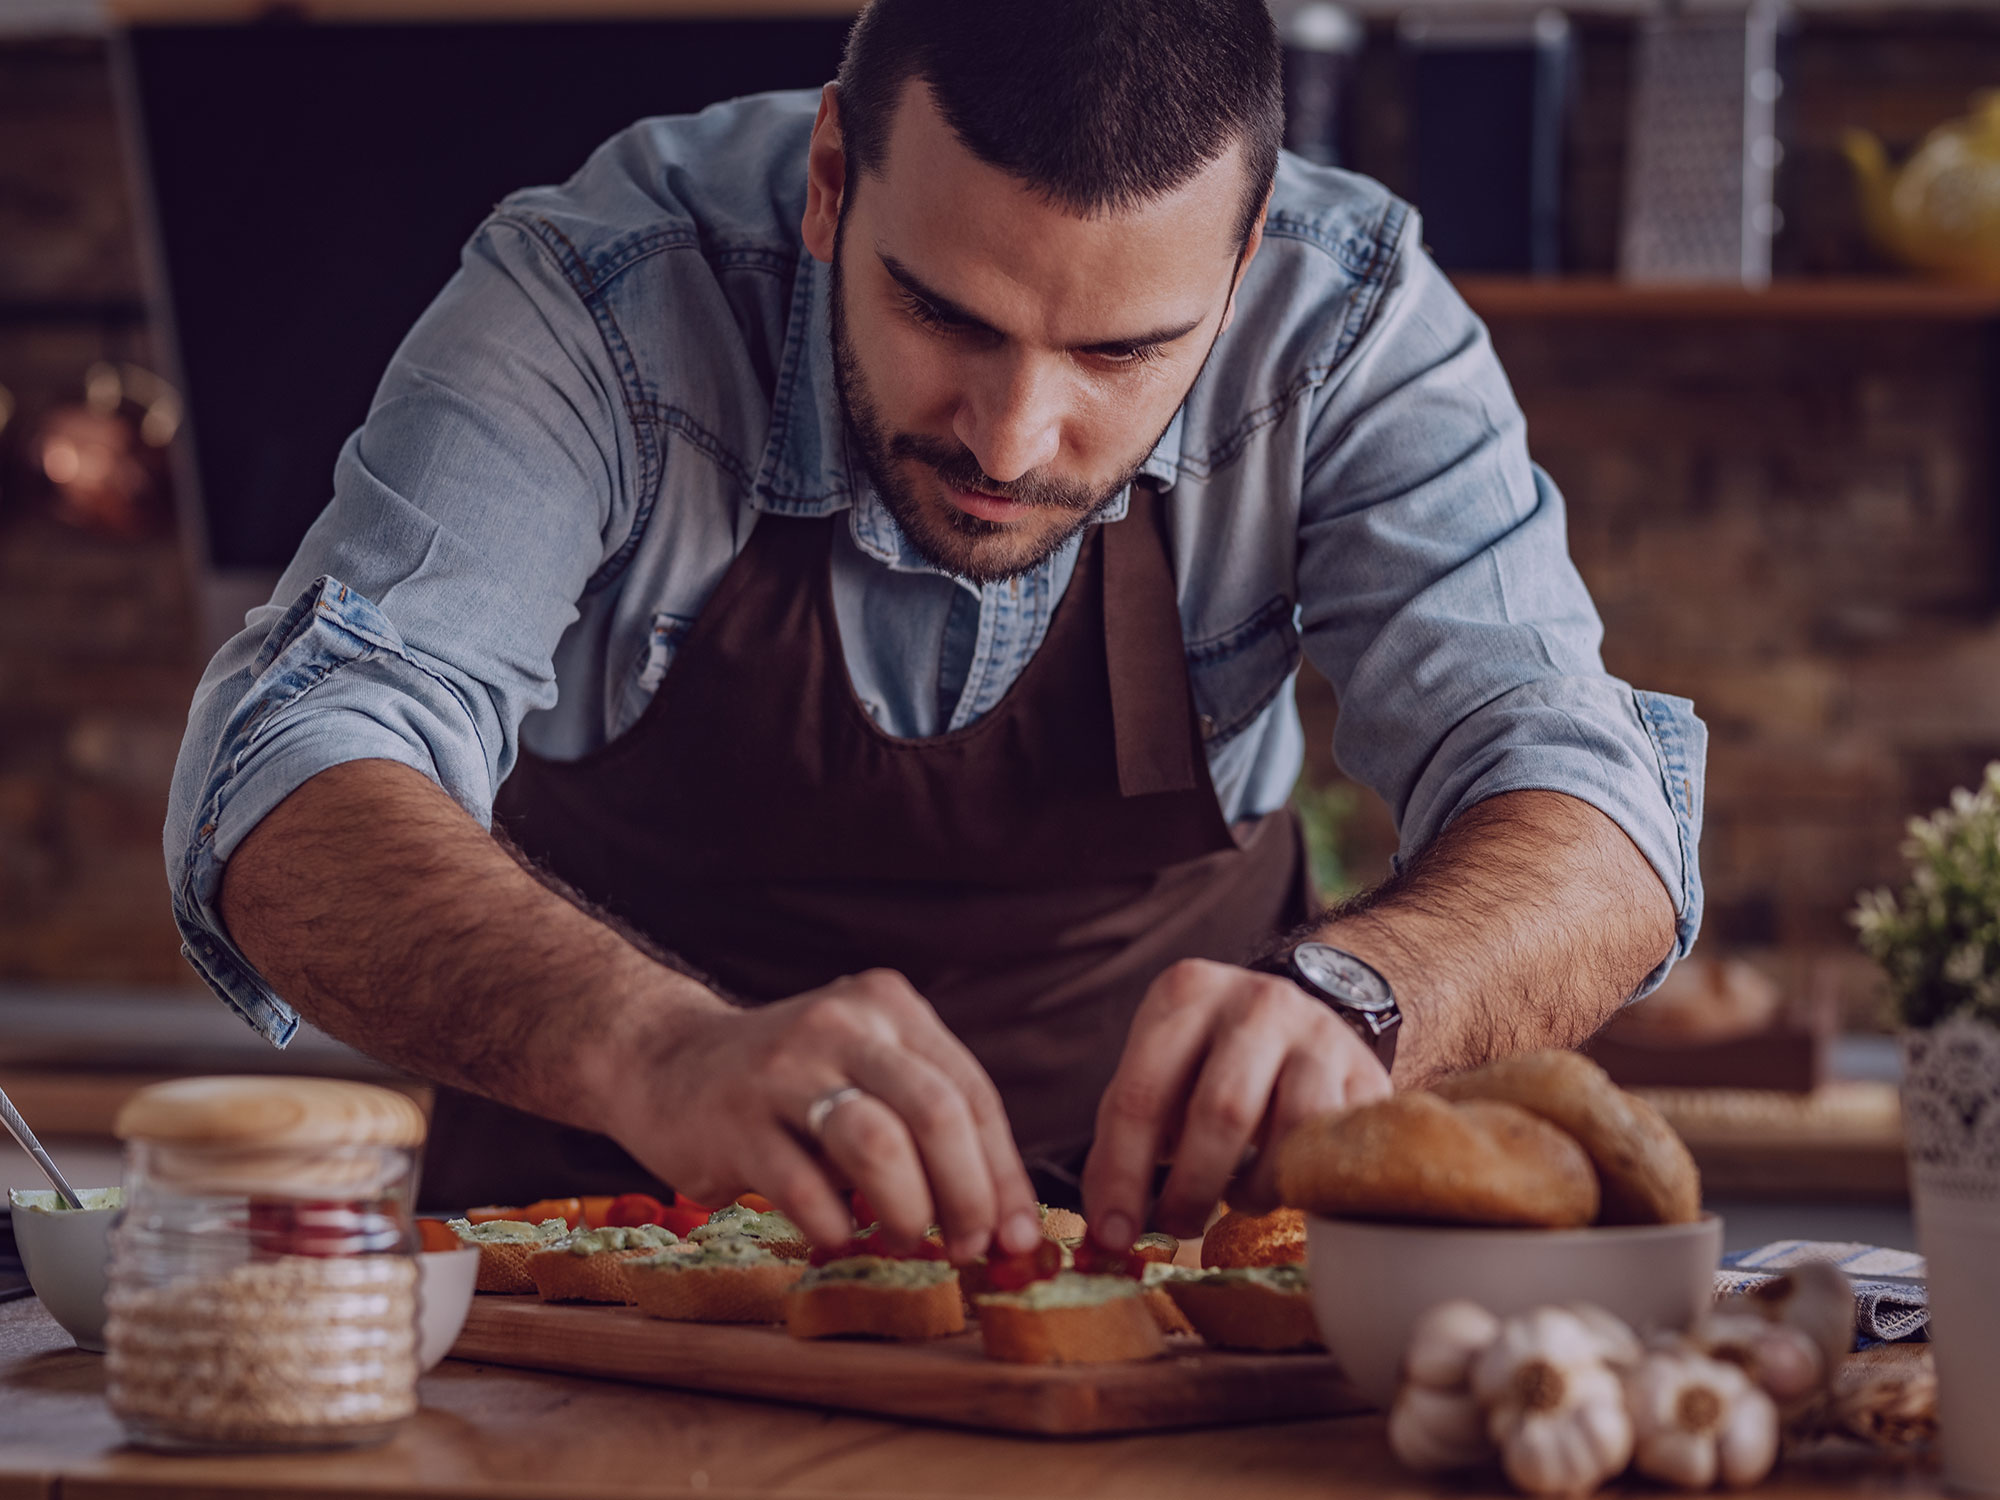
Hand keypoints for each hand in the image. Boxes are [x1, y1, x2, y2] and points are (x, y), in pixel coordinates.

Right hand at [605, 969, 1043, 1262]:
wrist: (663, 1060)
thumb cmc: (788, 1084)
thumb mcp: (863, 1070)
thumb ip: (924, 1122)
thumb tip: (999, 1219)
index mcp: (890, 1007)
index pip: (971, 1094)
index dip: (1003, 1174)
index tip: (1015, 1236)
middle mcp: (844, 1024)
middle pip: (936, 1112)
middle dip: (967, 1194)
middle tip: (966, 1247)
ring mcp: (786, 1066)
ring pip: (878, 1144)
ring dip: (906, 1210)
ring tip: (903, 1240)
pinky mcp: (734, 1117)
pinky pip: (804, 1187)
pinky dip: (834, 1227)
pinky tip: (836, 1238)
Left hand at [1080, 958, 1392, 1243]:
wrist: (1297, 1023)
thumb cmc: (1207, 1063)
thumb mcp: (1157, 1078)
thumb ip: (1120, 1145)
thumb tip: (1107, 1230)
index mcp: (1186, 992)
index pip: (1143, 1094)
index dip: (1124, 1174)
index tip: (1115, 1234)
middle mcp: (1258, 1001)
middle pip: (1222, 1112)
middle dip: (1192, 1189)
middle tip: (1177, 1226)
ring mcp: (1321, 1032)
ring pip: (1292, 1134)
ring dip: (1255, 1188)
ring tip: (1236, 1195)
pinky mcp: (1368, 1071)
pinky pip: (1337, 1149)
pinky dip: (1302, 1185)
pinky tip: (1280, 1181)